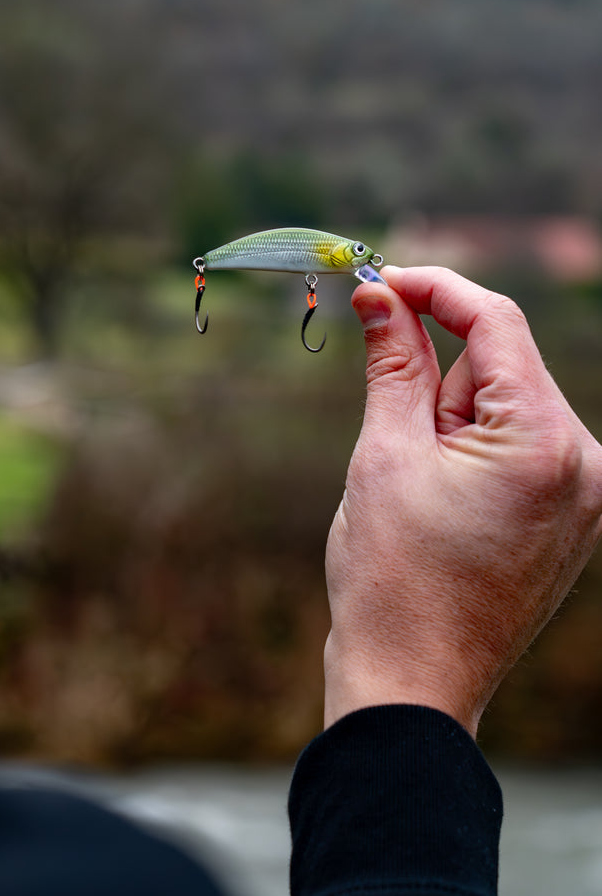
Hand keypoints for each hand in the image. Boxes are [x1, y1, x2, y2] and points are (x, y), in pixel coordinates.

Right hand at [324, 266, 601, 735]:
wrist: (411, 680)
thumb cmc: (391, 577)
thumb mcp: (384, 455)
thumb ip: (391, 363)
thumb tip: (378, 297)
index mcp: (545, 441)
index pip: (495, 323)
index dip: (432, 288)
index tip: (378, 278)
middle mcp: (586, 462)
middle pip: (498, 368)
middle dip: (431, 379)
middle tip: (384, 436)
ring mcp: (584, 494)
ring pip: (503, 410)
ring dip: (445, 422)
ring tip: (410, 492)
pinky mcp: (567, 516)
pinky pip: (516, 449)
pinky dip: (466, 449)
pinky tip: (435, 502)